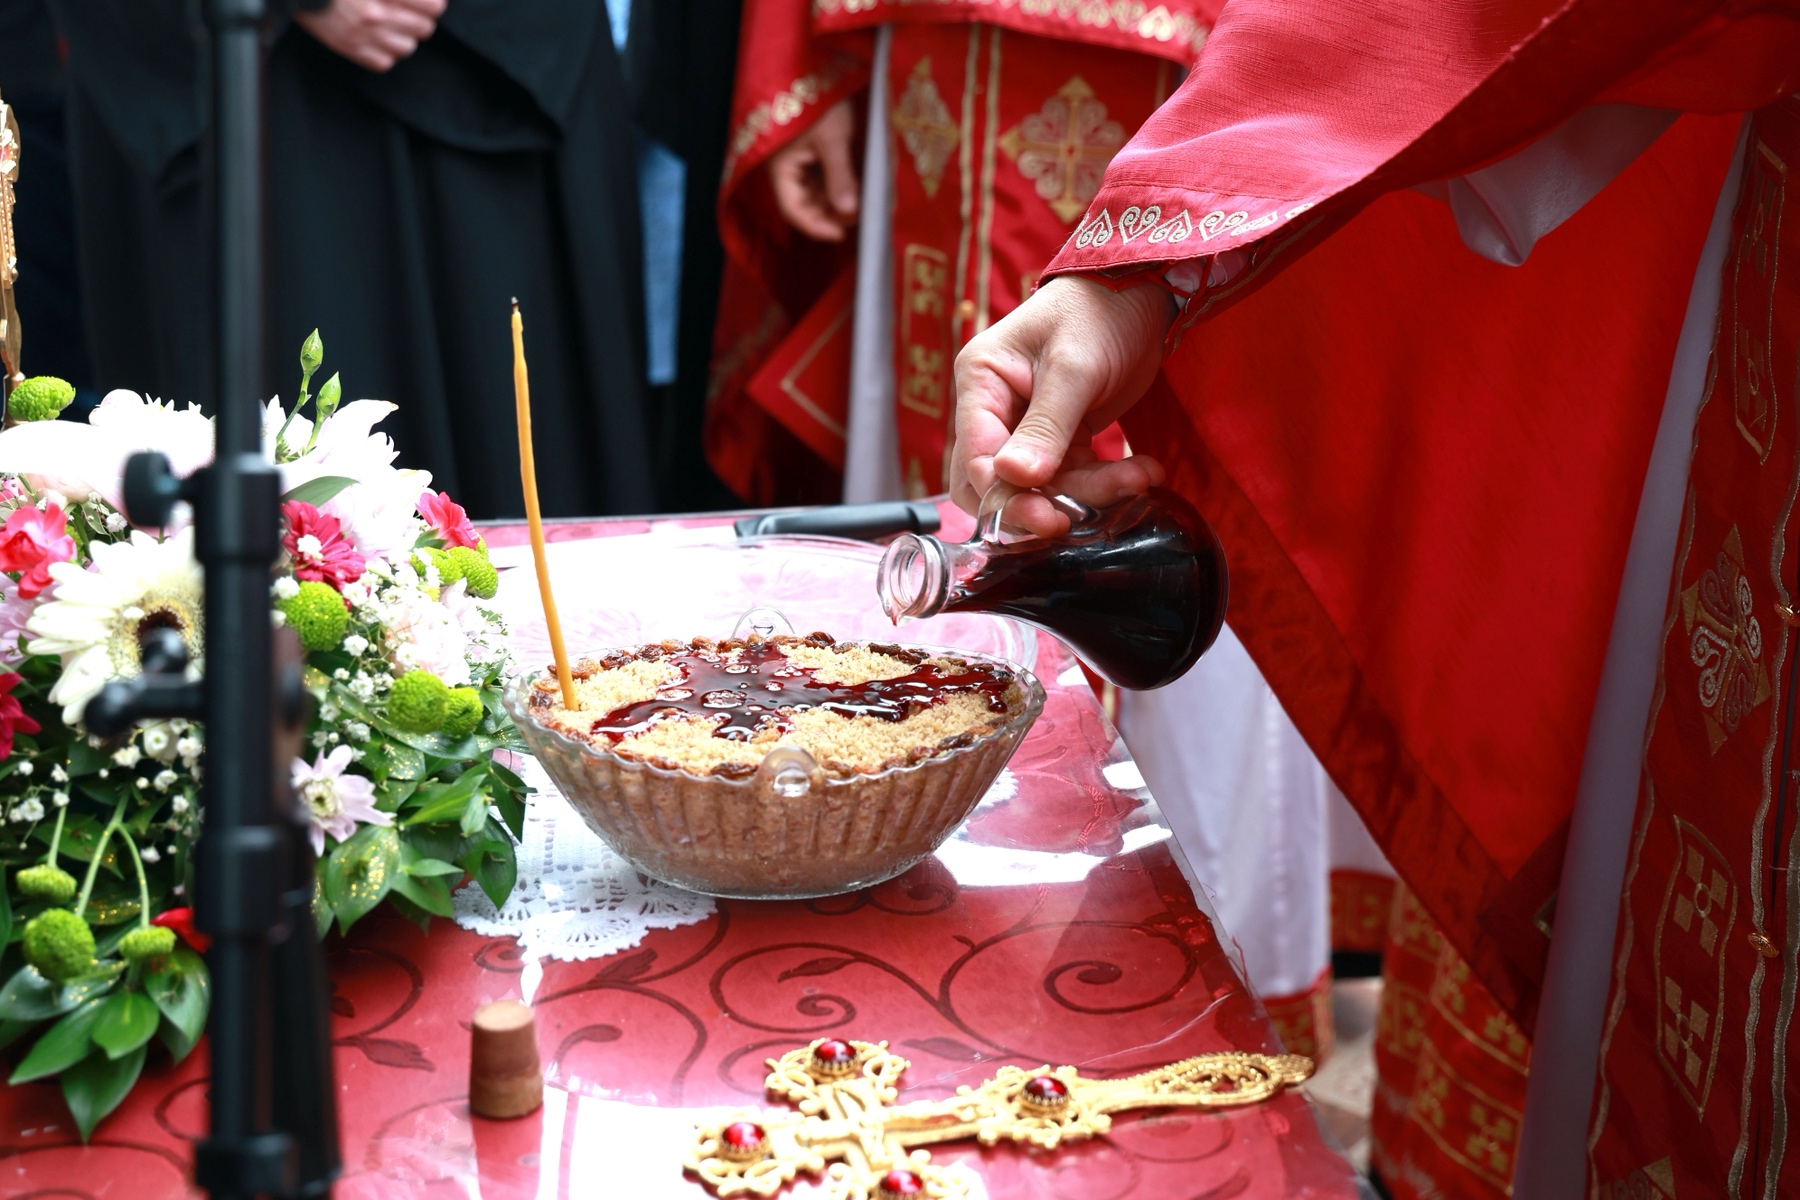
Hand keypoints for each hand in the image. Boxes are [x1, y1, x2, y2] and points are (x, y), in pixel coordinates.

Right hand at [296, 0, 446, 72]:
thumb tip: (432, 3)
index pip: (434, 7)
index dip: (432, 4)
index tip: (426, 2)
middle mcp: (377, 15)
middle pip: (425, 29)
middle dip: (420, 19)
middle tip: (406, 11)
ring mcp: (364, 35)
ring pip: (408, 48)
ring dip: (403, 37)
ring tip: (390, 24)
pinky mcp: (351, 50)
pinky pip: (385, 62)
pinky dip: (384, 52)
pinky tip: (376, 37)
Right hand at [768, 100, 860, 241]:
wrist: (812, 64)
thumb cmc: (818, 100)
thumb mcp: (833, 139)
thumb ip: (840, 177)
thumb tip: (848, 212)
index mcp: (782, 168)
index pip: (794, 210)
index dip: (817, 227)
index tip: (841, 234)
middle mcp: (786, 168)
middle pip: (805, 203)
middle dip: (831, 214)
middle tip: (860, 217)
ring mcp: (797, 159)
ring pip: (815, 192)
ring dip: (837, 201)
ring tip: (863, 204)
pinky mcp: (809, 149)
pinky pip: (821, 176)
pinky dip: (838, 185)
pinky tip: (857, 188)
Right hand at [950, 275, 1175, 535]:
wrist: (1142, 290)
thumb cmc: (1099, 311)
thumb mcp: (1074, 366)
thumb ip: (1046, 424)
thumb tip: (1016, 478)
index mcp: (981, 382)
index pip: (976, 458)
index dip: (1006, 496)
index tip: (1048, 519)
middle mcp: (994, 408)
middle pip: (996, 484)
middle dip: (1041, 505)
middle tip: (1078, 520)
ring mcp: (1026, 426)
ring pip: (1041, 488)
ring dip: (1090, 492)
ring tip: (1139, 477)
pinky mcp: (1060, 439)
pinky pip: (1072, 479)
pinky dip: (1106, 482)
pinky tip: (1141, 471)